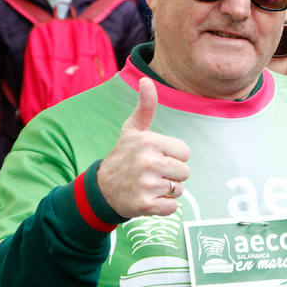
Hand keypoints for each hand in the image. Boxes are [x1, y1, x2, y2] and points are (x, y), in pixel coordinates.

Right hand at [96, 77, 190, 218]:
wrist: (101, 189)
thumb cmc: (123, 156)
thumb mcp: (132, 130)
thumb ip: (145, 106)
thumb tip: (146, 79)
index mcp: (149, 142)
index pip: (185, 152)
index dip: (173, 156)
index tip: (157, 156)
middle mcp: (148, 162)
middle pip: (185, 172)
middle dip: (172, 174)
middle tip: (153, 173)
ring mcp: (146, 185)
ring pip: (179, 189)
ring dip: (167, 190)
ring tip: (150, 185)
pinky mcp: (145, 206)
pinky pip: (173, 207)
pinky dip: (164, 206)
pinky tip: (149, 198)